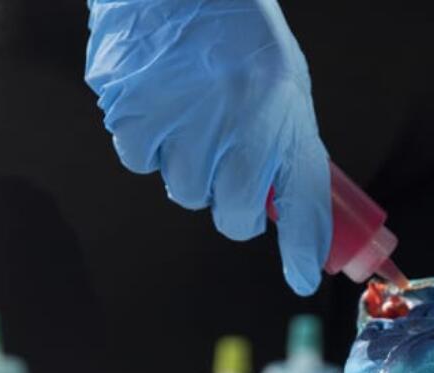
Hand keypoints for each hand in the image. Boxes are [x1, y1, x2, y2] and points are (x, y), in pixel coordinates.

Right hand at [85, 0, 331, 294]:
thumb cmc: (238, 33)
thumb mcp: (284, 84)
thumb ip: (290, 148)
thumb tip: (291, 217)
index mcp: (283, 109)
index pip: (301, 199)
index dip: (302, 248)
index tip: (302, 279)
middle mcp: (236, 121)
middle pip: (233, 215)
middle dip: (234, 203)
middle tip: (231, 161)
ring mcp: (181, 122)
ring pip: (185, 191)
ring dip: (189, 167)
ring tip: (193, 111)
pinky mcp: (131, 116)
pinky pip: (140, 161)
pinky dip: (148, 140)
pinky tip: (159, 99)